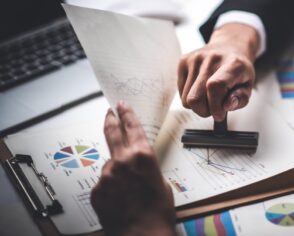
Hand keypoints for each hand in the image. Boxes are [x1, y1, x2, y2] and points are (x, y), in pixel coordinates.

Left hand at [91, 101, 175, 235]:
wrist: (143, 234)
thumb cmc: (158, 211)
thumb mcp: (161, 182)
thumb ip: (146, 168)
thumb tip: (138, 166)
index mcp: (143, 155)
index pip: (132, 126)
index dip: (126, 113)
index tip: (121, 105)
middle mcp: (122, 161)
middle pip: (111, 132)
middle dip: (110, 120)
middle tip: (109, 112)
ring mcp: (107, 175)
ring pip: (110, 166)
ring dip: (116, 171)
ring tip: (128, 190)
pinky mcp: (97, 190)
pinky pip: (104, 183)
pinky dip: (111, 188)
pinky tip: (121, 199)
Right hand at [177, 23, 259, 120]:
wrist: (229, 45)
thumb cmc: (238, 69)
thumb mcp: (248, 85)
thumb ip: (241, 98)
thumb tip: (226, 107)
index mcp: (232, 64)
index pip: (215, 86)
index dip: (215, 106)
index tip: (219, 115)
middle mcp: (212, 58)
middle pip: (195, 98)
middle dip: (204, 111)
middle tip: (214, 107)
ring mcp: (195, 58)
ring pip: (186, 99)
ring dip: (197, 105)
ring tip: (208, 96)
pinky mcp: (183, 60)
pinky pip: (180, 92)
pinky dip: (190, 96)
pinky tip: (201, 87)